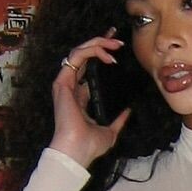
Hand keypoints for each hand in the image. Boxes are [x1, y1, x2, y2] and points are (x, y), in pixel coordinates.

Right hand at [48, 31, 131, 168]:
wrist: (77, 151)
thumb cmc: (89, 146)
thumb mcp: (110, 131)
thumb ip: (118, 120)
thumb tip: (128, 111)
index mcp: (80, 97)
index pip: (90, 69)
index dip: (101, 54)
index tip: (116, 48)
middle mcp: (72, 87)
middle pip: (84, 56)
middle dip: (100, 43)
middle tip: (117, 39)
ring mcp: (66, 83)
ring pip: (79, 52)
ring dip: (97, 44)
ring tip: (114, 44)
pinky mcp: (62, 82)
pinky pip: (76, 57)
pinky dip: (91, 51)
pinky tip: (106, 55)